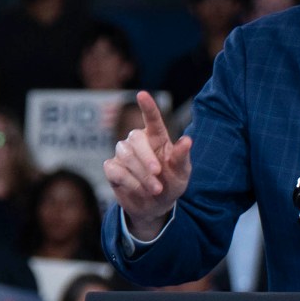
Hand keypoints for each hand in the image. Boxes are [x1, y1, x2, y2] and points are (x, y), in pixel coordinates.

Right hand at [101, 91, 191, 240]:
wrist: (156, 206)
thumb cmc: (171, 184)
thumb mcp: (182, 173)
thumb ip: (182, 157)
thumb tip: (187, 140)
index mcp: (158, 139)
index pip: (152, 120)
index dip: (148, 107)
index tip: (142, 94)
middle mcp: (138, 142)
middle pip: (135, 139)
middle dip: (147, 157)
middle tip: (158, 174)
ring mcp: (123, 154)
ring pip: (125, 156)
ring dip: (141, 174)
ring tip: (155, 189)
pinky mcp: (112, 168)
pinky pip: (116, 170)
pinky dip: (130, 182)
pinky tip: (139, 190)